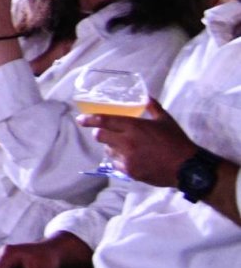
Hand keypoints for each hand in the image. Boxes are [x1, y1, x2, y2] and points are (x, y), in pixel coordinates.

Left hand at [81, 98, 198, 186]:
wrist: (187, 167)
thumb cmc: (177, 141)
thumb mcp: (165, 120)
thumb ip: (152, 107)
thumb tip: (146, 95)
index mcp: (134, 127)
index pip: (104, 121)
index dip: (89, 120)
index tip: (80, 119)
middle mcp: (127, 142)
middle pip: (99, 136)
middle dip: (99, 133)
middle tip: (104, 132)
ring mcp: (128, 158)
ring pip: (107, 150)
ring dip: (110, 146)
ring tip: (123, 146)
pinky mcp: (131, 172)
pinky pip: (116, 164)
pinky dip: (119, 160)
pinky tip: (129, 158)